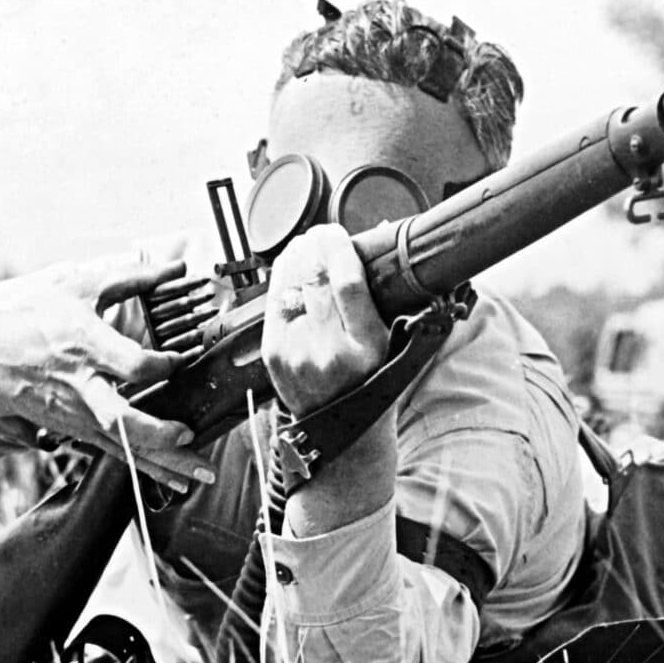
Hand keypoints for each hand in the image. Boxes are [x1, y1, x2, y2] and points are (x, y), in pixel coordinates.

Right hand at [0, 253, 215, 491]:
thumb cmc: (35, 319)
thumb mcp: (79, 288)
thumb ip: (132, 278)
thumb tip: (178, 267)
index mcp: (84, 346)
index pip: (130, 365)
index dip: (162, 365)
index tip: (183, 359)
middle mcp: (82, 387)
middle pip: (121, 418)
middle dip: (157, 433)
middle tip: (190, 436)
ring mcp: (78, 415)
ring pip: (124, 446)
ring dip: (163, 463)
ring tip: (201, 474)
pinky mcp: (78, 431)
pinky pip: (118, 453)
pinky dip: (148, 469)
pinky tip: (177, 480)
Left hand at [262, 225, 388, 415]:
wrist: (339, 430)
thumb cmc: (370, 383)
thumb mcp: (388, 344)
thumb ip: (378, 300)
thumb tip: (362, 248)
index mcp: (367, 347)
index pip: (347, 282)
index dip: (338, 248)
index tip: (337, 232)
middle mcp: (330, 352)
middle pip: (315, 279)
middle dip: (315, 246)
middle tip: (320, 233)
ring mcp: (297, 354)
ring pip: (291, 287)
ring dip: (296, 257)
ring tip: (305, 244)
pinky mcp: (275, 355)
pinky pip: (274, 304)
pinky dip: (281, 279)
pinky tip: (289, 265)